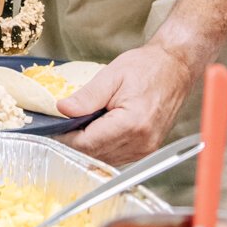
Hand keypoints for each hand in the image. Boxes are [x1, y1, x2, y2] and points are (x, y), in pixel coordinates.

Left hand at [57, 42, 195, 164]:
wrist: (175, 68)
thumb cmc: (147, 67)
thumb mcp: (111, 76)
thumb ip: (86, 97)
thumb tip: (62, 110)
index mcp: (132, 124)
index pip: (88, 144)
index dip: (65, 138)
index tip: (51, 128)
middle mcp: (141, 142)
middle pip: (95, 154)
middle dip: (74, 142)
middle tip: (59, 126)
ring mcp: (147, 148)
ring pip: (104, 158)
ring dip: (88, 146)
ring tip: (77, 125)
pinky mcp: (148, 148)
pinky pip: (117, 155)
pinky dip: (102, 147)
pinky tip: (95, 130)